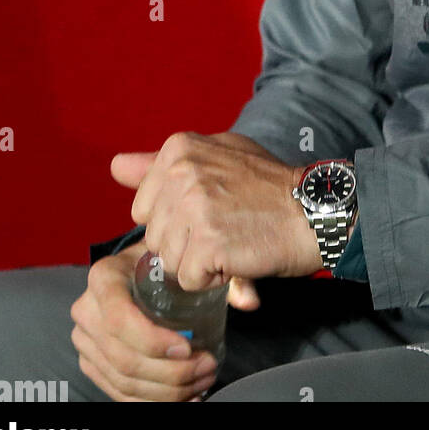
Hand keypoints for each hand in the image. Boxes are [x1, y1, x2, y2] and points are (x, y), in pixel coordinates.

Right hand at [70, 241, 219, 401]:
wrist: (139, 267)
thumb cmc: (165, 262)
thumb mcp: (187, 256)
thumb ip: (221, 274)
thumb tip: (249, 301)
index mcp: (104, 278)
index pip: (120, 319)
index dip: (153, 341)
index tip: (189, 347)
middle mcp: (87, 309)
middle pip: (124, 358)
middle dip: (171, 372)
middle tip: (207, 367)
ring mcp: (86, 340)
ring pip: (123, 381)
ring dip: (167, 390)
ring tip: (201, 380)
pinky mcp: (92, 362)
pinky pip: (118, 392)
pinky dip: (152, 400)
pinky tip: (184, 397)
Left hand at [110, 130, 323, 293]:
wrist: (313, 210)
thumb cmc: (269, 187)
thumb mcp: (218, 156)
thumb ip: (162, 164)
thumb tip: (115, 166)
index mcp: (179, 149)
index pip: (143, 207)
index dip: (174, 219)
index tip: (210, 209)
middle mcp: (182, 172)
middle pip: (154, 235)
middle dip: (184, 243)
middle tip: (225, 227)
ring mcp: (194, 206)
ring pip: (168, 260)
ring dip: (198, 263)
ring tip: (232, 240)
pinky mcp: (208, 242)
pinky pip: (188, 280)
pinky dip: (212, 280)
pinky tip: (237, 258)